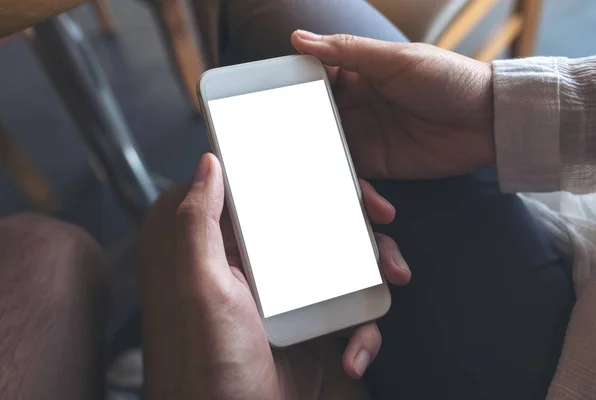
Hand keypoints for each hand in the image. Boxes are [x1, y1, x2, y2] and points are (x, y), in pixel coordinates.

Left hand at [140, 154, 410, 399]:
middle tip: (380, 215)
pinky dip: (361, 329)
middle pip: (306, 220)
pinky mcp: (306, 327)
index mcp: (214, 249)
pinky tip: (354, 352)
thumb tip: (209, 162)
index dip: (293, 174)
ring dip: (371, 268)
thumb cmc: (207, 364)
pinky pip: (344, 311)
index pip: (256, 192)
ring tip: (392, 277)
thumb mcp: (200, 286)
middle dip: (350, 217)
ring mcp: (281, 297)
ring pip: (336, 261)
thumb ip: (197, 222)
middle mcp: (247, 266)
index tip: (330, 169)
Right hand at [292, 31, 494, 179]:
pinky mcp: (379, 164)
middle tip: (274, 155)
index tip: (267, 107)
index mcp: (356, 74)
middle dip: (297, 136)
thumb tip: (299, 38)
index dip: (291, 92)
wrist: (488, 121)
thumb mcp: (397, 60)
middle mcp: (355, 106)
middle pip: (314, 120)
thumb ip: (348, 51)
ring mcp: (364, 136)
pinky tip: (360, 199)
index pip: (313, 80)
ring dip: (318, 167)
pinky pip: (354, 177)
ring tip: (305, 185)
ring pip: (328, 152)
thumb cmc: (447, 79)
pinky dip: (353, 190)